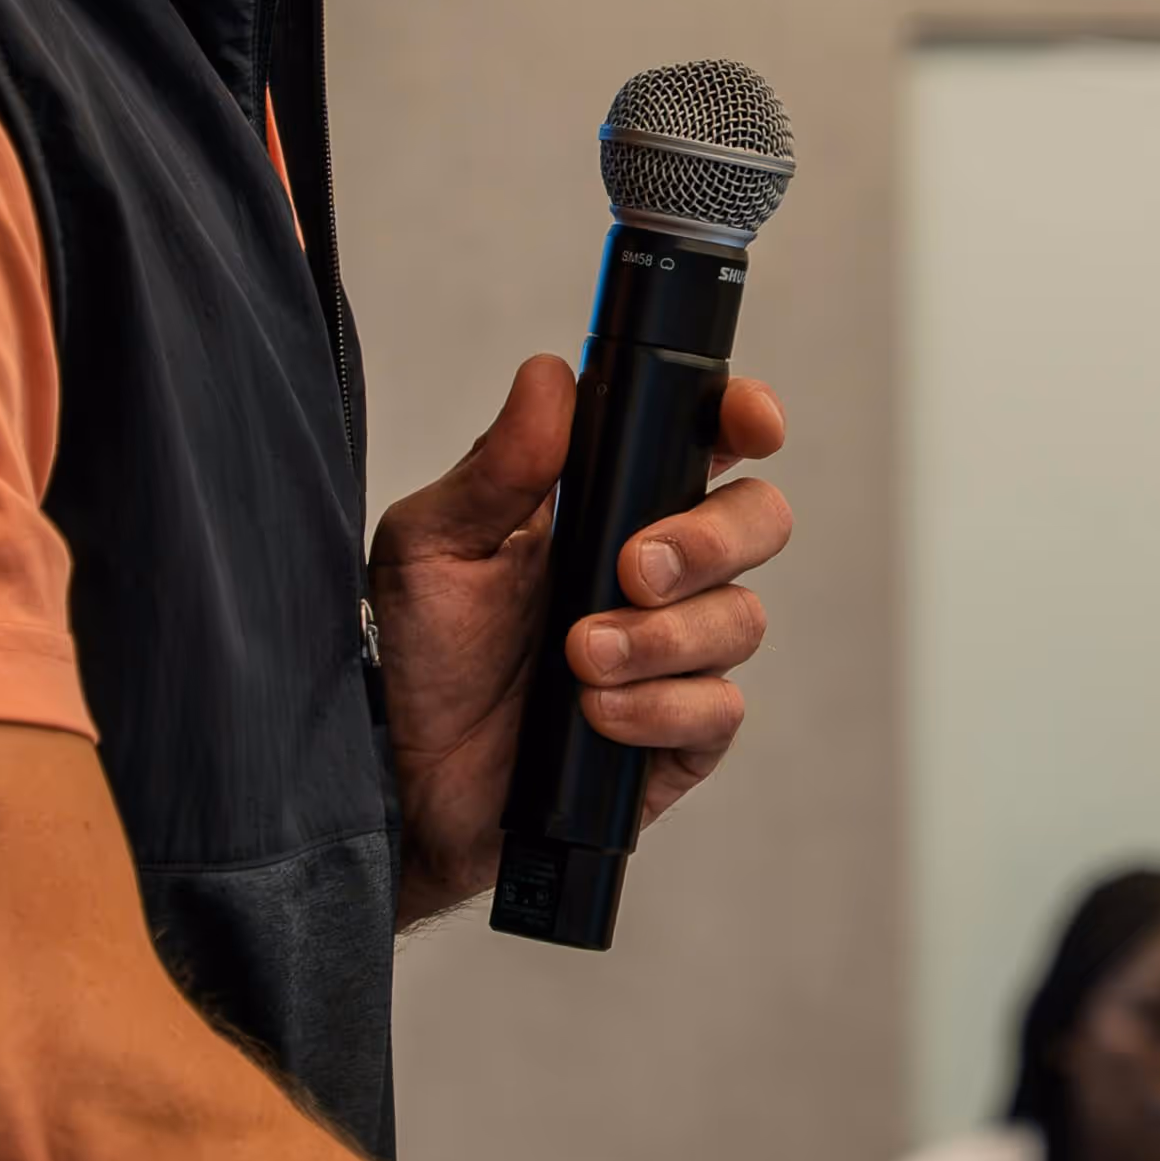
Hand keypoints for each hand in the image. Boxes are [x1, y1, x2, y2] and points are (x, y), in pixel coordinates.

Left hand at [373, 355, 791, 922]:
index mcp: (607, 506)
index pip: (702, 440)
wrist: (403, 785)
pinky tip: (596, 714)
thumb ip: (498, 467)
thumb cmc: (418, 658)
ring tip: (579, 656)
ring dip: (662, 638)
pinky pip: (718, 710)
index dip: (745, 419)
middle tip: (635, 569)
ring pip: (739, 619)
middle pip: (756, 520)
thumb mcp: (433, 548)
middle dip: (711, 539)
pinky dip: (658, 708)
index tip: (749, 424)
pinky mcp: (680, 734)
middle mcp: (656, 573)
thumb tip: (550, 376)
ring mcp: (676, 655)